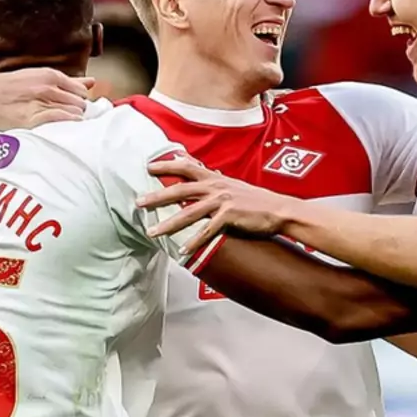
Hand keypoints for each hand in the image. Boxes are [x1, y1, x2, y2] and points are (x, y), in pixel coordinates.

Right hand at [0, 68, 94, 129]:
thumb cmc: (8, 87)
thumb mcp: (39, 77)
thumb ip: (68, 81)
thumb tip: (92, 82)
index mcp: (51, 75)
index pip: (82, 91)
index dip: (81, 102)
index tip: (76, 109)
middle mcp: (48, 87)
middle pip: (80, 103)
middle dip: (79, 112)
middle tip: (70, 120)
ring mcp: (40, 102)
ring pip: (73, 113)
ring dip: (72, 121)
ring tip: (63, 126)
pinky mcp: (32, 119)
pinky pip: (60, 121)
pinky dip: (65, 125)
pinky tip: (61, 128)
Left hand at [138, 159, 296, 252]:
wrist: (278, 210)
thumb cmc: (255, 200)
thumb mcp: (232, 184)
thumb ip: (213, 179)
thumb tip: (201, 172)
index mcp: (215, 178)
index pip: (186, 167)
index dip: (167, 165)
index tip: (148, 167)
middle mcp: (216, 187)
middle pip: (180, 190)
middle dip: (157, 196)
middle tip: (138, 202)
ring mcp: (222, 202)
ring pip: (188, 212)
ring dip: (168, 224)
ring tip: (152, 232)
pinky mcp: (230, 217)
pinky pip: (207, 231)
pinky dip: (194, 241)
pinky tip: (182, 250)